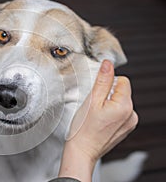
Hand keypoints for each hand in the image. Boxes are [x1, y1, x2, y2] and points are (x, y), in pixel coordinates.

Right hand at [59, 60, 137, 180]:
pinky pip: (120, 112)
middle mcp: (132, 115)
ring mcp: (129, 123)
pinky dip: (110, 113)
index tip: (97, 94)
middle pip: (121, 91)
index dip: (107, 83)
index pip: (122, 80)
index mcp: (125, 106)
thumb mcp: (91, 100)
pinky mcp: (125, 128)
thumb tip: (108, 64)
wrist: (82, 151)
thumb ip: (102, 80)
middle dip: (107, 94)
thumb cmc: (83, 129)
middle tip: (94, 106)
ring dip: (108, 103)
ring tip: (96, 115)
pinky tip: (100, 121)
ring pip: (120, 101)